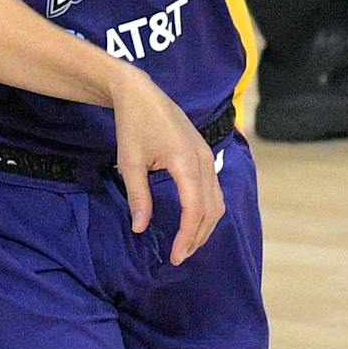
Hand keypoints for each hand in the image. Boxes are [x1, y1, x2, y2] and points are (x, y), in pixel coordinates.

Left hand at [108, 67, 223, 264]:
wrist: (140, 93)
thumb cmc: (132, 124)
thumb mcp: (130, 162)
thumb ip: (138, 196)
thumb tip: (141, 228)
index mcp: (186, 162)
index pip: (195, 209)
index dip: (188, 236)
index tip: (176, 256)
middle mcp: (203, 161)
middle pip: (212, 209)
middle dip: (198, 236)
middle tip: (180, 256)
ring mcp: (207, 156)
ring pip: (217, 201)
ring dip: (205, 225)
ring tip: (187, 244)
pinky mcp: (204, 154)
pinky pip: (213, 189)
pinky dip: (207, 210)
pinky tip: (193, 220)